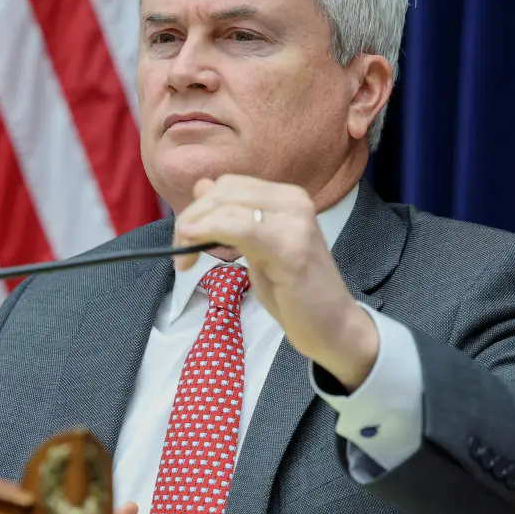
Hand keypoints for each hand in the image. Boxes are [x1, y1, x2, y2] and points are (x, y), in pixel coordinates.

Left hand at [173, 175, 379, 389]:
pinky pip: (242, 228)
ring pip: (227, 205)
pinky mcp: (292, 248)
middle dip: (191, 218)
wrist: (333, 328)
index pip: (228, 185)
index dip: (198, 208)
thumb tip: (202, 186)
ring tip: (186, 259)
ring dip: (195, 228)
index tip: (185, 238)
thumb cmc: (294, 292)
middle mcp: (294, 200)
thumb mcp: (257, 247)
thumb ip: (234, 217)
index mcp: (286, 197)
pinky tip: (192, 243)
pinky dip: (210, 230)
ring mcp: (295, 222)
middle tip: (181, 251)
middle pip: (223, 192)